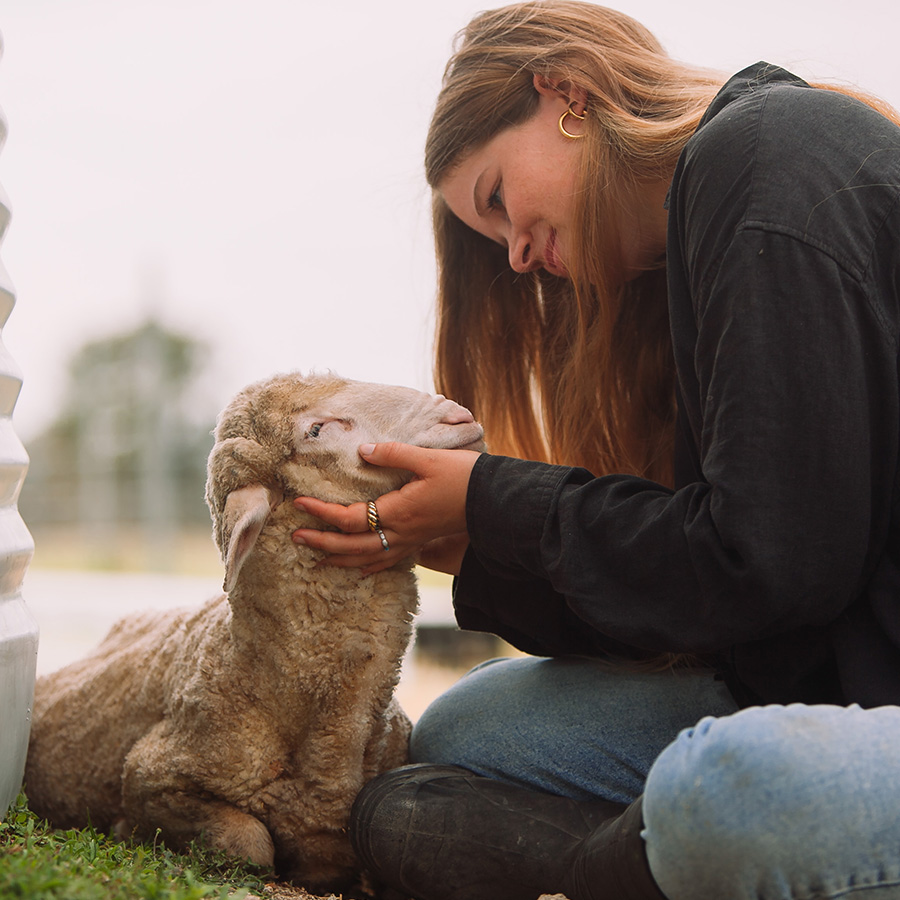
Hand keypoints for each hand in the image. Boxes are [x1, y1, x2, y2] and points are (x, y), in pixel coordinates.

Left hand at [292, 442, 478, 574]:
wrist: (497, 500)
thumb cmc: (464, 476)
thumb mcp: (428, 458)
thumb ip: (392, 454)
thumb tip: (362, 451)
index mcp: (400, 511)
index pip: (352, 517)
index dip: (323, 513)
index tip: (300, 503)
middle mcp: (403, 532)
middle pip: (354, 546)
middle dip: (323, 542)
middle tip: (297, 537)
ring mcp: (413, 540)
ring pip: (370, 558)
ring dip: (341, 557)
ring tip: (319, 557)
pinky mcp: (422, 541)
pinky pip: (390, 560)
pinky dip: (370, 566)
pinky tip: (360, 568)